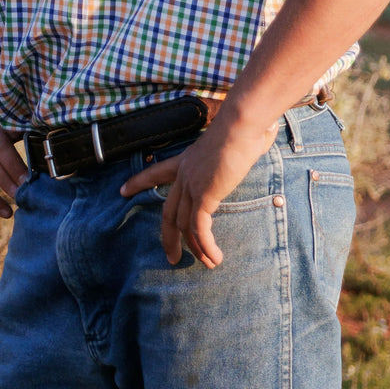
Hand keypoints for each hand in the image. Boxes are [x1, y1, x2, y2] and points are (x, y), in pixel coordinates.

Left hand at [119, 110, 278, 267]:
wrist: (242, 124)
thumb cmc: (245, 126)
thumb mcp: (239, 138)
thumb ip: (245, 144)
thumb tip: (266, 134)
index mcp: (188, 159)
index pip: (157, 171)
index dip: (140, 181)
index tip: (122, 190)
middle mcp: (186, 173)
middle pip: (169, 211)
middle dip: (168, 237)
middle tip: (171, 256)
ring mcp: (192, 184)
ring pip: (185, 225)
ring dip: (197, 249)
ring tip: (208, 264)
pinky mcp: (204, 195)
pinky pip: (200, 229)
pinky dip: (207, 246)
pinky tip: (216, 258)